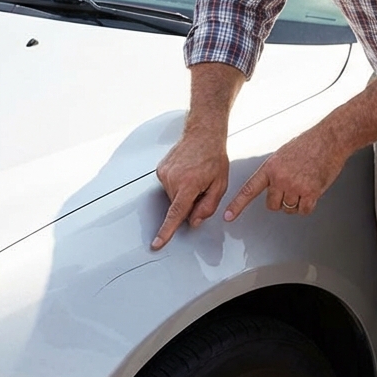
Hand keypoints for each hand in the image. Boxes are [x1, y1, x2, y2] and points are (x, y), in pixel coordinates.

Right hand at [152, 122, 229, 249]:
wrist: (203, 134)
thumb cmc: (214, 156)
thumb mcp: (220, 184)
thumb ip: (207, 206)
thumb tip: (194, 222)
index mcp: (189, 184)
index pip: (176, 214)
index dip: (166, 231)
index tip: (157, 243)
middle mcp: (173, 179)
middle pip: (177, 205)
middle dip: (189, 202)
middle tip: (201, 186)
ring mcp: (164, 173)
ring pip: (172, 196)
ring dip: (183, 192)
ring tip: (194, 175)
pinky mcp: (160, 169)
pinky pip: (168, 185)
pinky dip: (177, 184)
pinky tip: (186, 172)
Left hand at [224, 126, 350, 219]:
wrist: (330, 138)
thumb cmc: (310, 143)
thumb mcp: (284, 154)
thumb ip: (275, 171)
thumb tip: (273, 186)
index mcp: (271, 167)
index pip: (249, 189)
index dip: (237, 205)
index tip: (228, 216)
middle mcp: (280, 178)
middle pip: (272, 205)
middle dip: (281, 199)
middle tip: (293, 186)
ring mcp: (295, 186)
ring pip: (289, 208)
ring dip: (296, 202)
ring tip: (305, 183)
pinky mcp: (310, 192)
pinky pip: (304, 210)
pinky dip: (308, 205)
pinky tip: (313, 191)